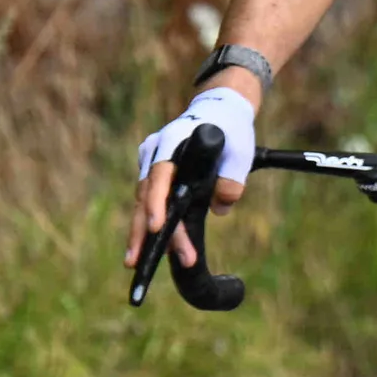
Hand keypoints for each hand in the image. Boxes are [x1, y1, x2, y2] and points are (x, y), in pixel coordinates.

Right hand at [126, 84, 255, 268]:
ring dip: (141, 234)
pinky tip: (146, 250)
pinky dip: (149, 225)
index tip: (156, 226)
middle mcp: (154, 152)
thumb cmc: (231, 132)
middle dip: (141, 231)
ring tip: (135, 265)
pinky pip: (149, 203)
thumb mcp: (241, 152)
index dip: (156, 202)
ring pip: (143, 203)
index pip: (160, 175)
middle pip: (145, 195)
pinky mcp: (154, 176)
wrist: (220, 112)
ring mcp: (150, 164)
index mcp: (173, 140)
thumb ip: (232, 180)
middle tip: (136, 263)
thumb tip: (220, 209)